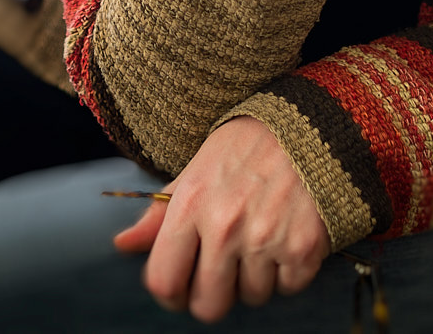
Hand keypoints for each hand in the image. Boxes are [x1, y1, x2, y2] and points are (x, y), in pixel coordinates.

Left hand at [113, 117, 330, 322]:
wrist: (310, 126)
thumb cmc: (247, 147)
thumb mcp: (196, 170)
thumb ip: (159, 213)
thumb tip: (123, 244)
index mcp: (191, 205)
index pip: (164, 282)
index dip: (171, 296)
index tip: (182, 291)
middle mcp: (224, 226)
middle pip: (208, 305)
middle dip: (215, 295)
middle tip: (225, 271)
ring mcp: (265, 240)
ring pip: (252, 297)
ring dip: (256, 277)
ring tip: (261, 238)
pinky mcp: (302, 248)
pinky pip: (288, 288)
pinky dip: (288, 272)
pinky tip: (286, 238)